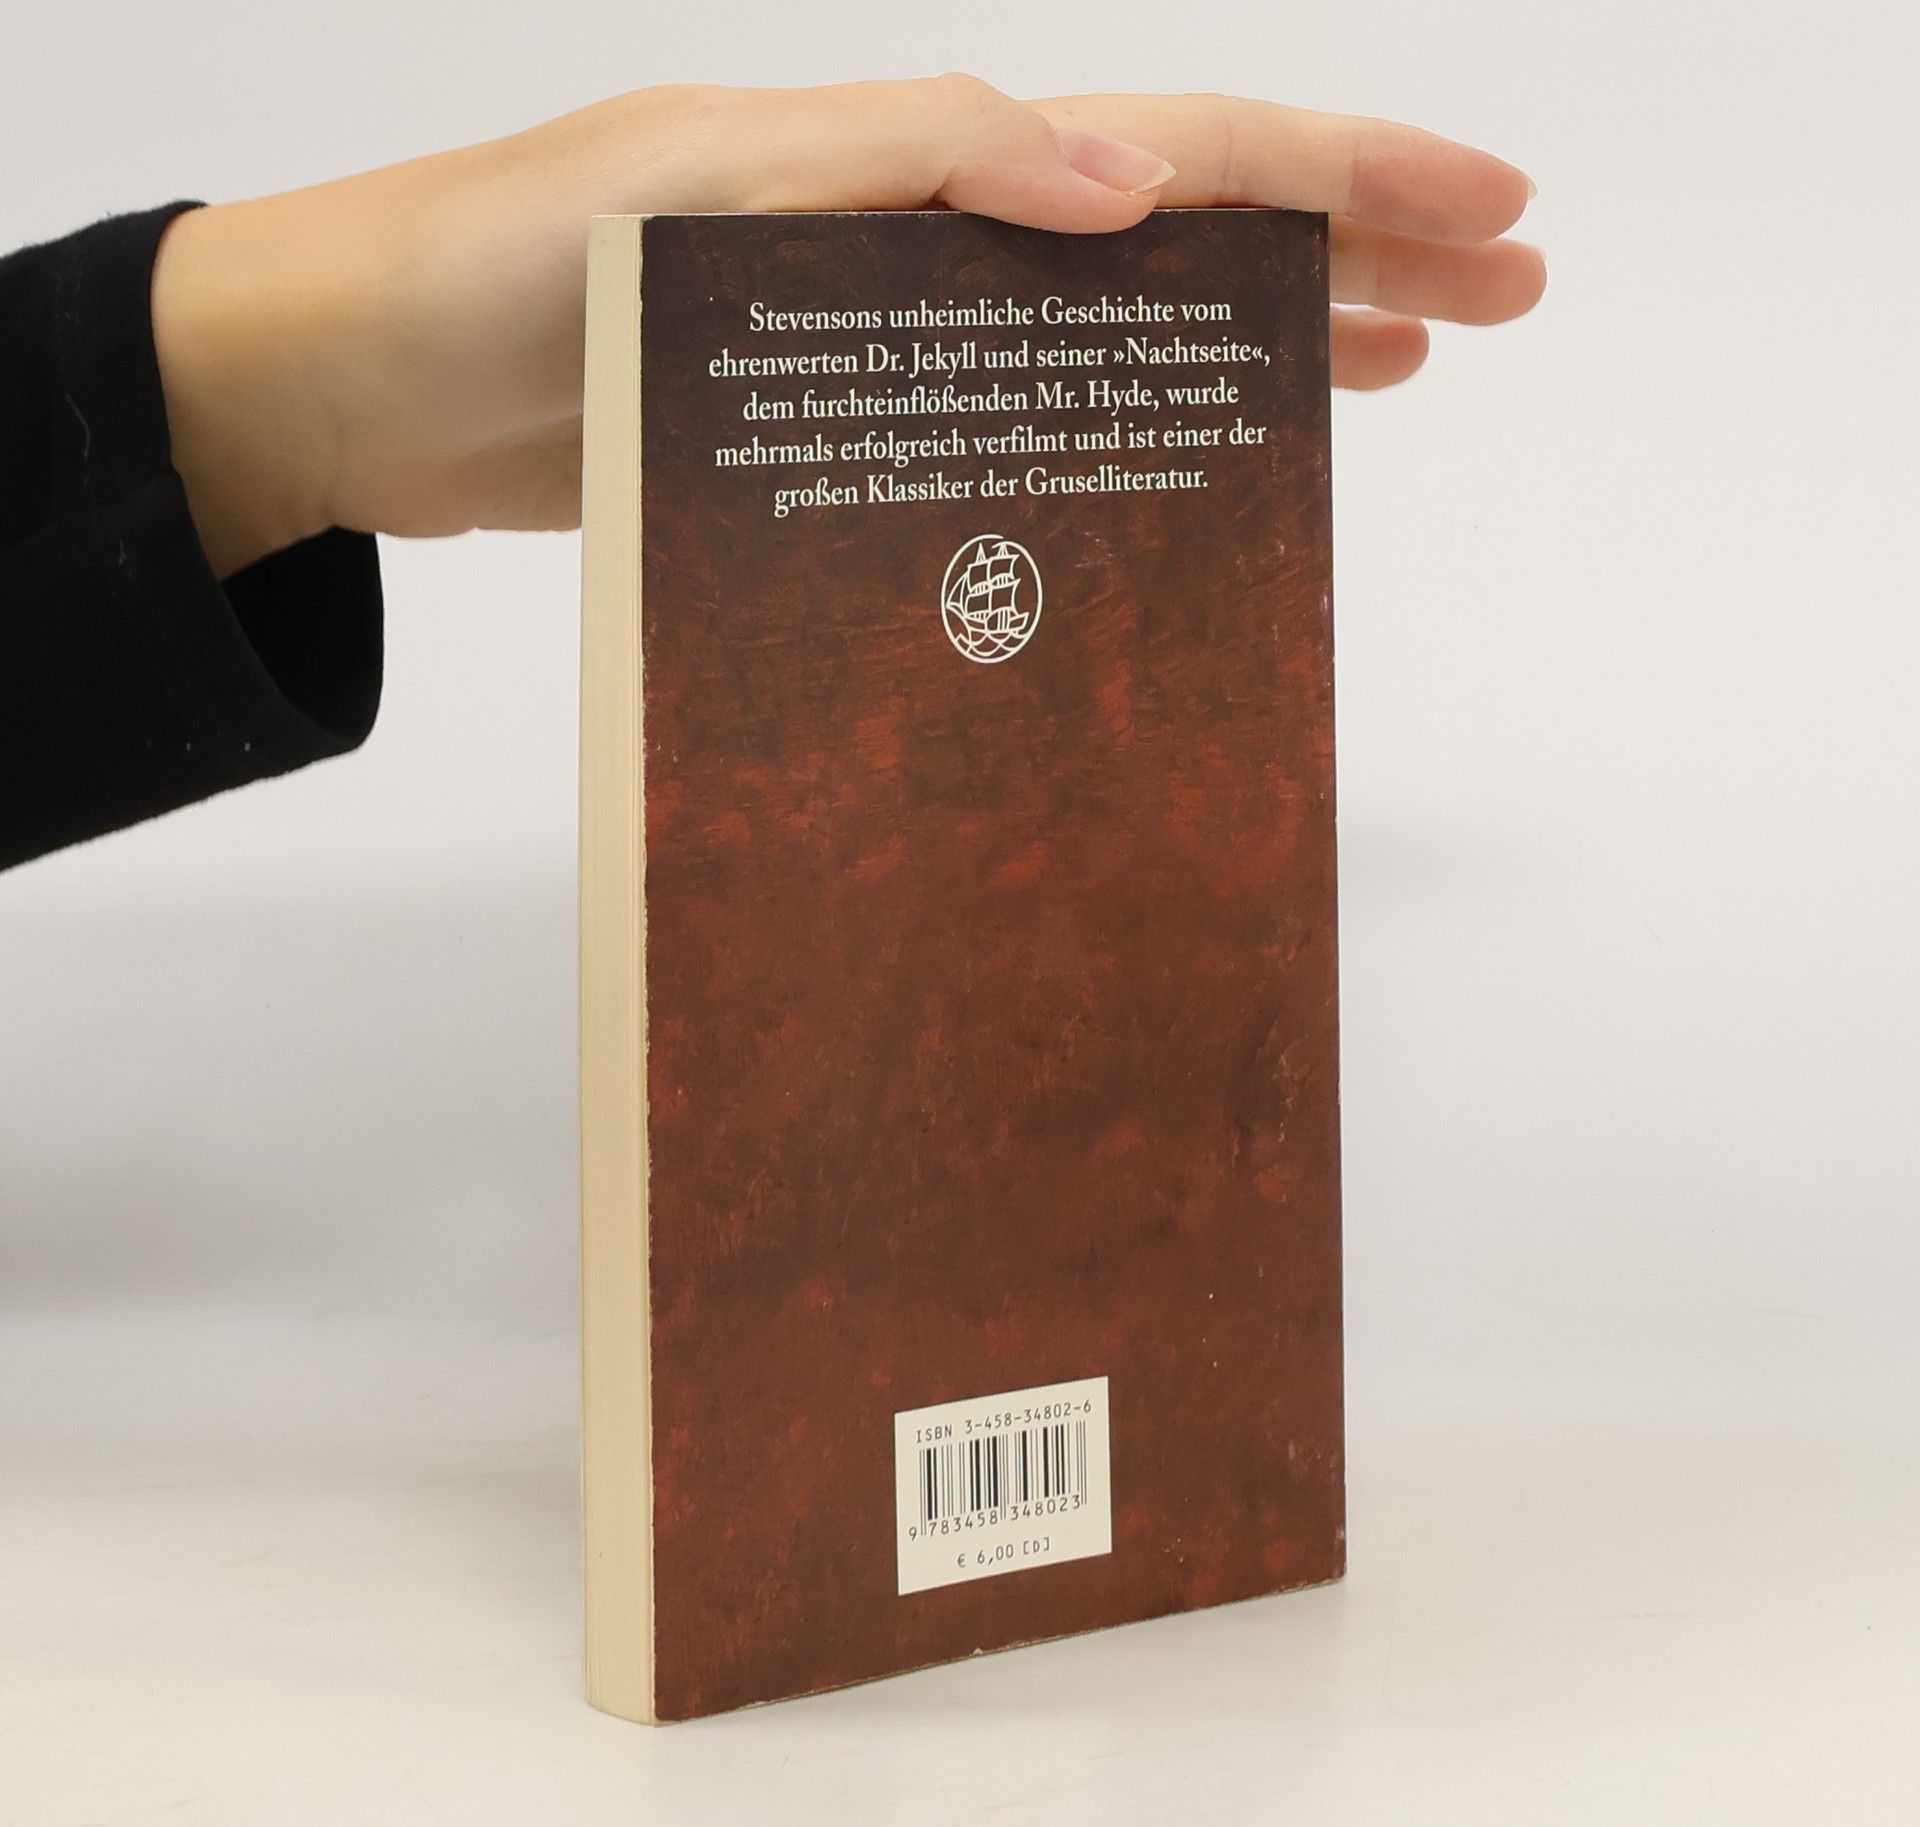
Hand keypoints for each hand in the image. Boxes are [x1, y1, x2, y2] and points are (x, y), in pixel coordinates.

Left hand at [151, 78, 1542, 576]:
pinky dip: (1111, 438)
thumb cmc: (498, 271)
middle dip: (1354, 257)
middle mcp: (928, 237)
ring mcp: (892, 337)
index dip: (1351, 180)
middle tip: (1503, 301)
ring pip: (1118, 332)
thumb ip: (914, 171)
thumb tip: (1136, 192)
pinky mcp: (839, 431)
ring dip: (1260, 341)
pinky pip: (1015, 424)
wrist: (360, 382)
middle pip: (1188, 236)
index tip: (1497, 217)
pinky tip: (1168, 477)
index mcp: (924, 161)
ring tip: (1392, 376)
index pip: (1188, 155)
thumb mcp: (700, 190)